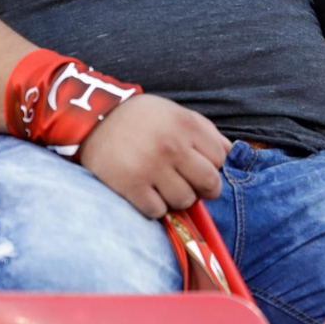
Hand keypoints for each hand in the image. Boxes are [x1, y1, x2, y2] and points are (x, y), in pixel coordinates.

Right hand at [77, 93, 232, 218]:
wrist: (94, 120)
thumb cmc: (141, 118)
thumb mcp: (176, 113)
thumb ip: (206, 131)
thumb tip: (230, 152)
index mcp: (186, 126)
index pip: (220, 159)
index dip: (213, 165)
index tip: (199, 165)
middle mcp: (172, 147)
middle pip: (209, 183)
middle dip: (205, 188)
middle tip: (192, 185)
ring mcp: (151, 167)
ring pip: (185, 200)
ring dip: (179, 198)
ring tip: (166, 187)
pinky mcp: (130, 186)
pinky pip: (157, 211)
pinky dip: (156, 207)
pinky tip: (148, 193)